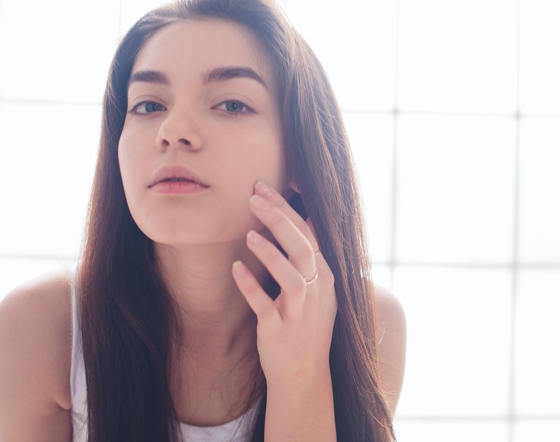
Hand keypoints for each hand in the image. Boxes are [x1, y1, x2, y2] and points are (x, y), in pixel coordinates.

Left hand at [232, 180, 337, 385]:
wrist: (304, 373)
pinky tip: (235, 268)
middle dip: (278, 218)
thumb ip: (309, 259)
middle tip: (254, 196)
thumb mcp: (316, 290)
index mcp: (323, 276)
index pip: (308, 234)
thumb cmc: (305, 325)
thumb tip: (303, 222)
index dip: (287, 208)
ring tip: (248, 233)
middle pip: (302, 247)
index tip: (266, 187)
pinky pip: (265, 304)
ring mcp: (300, 311)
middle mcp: (316, 290)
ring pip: (290, 275)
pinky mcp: (280, 329)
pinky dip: (250, 285)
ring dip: (270, 252)